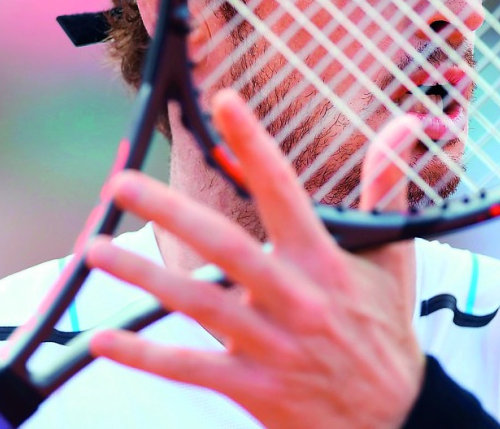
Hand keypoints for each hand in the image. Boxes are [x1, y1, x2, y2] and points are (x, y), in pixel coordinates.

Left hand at [85, 89, 425, 428]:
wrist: (396, 419)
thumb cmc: (387, 331)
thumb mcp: (394, 258)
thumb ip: (388, 189)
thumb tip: (404, 127)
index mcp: (324, 261)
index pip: (285, 189)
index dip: (254, 144)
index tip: (226, 102)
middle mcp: (294, 298)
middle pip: (225, 246)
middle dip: (170, 211)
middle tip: (122, 184)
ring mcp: (271, 344)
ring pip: (198, 304)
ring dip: (143, 277)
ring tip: (95, 251)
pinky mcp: (254, 386)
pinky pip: (190, 369)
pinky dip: (146, 355)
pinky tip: (104, 338)